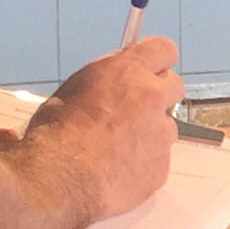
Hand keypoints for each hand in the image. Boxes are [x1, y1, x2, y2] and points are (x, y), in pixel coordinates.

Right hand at [37, 37, 180, 219]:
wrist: (59, 179)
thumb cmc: (55, 136)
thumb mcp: (73, 90)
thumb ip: (106, 82)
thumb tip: (115, 83)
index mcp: (127, 72)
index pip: (162, 50)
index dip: (157, 60)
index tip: (153, 68)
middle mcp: (150, 97)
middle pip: (174, 87)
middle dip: (159, 95)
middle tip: (137, 109)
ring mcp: (160, 134)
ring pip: (167, 127)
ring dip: (151, 133)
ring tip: (119, 148)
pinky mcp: (161, 167)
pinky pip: (159, 161)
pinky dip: (144, 164)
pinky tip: (119, 170)